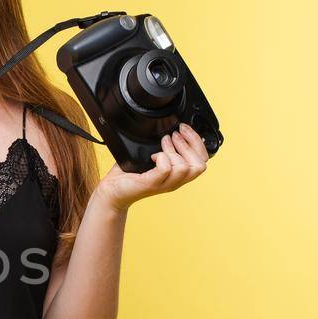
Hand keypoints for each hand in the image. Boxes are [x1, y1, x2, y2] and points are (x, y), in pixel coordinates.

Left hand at [94, 122, 209, 212]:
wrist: (114, 190)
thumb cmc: (132, 174)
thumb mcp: (153, 157)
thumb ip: (165, 147)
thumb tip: (170, 128)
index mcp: (178, 174)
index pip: (203, 160)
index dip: (198, 142)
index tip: (184, 129)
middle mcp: (175, 181)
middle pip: (200, 165)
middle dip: (190, 144)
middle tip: (174, 135)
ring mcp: (164, 183)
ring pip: (184, 167)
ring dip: (174, 150)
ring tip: (163, 143)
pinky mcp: (151, 183)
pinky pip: (166, 169)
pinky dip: (161, 157)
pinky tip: (153, 156)